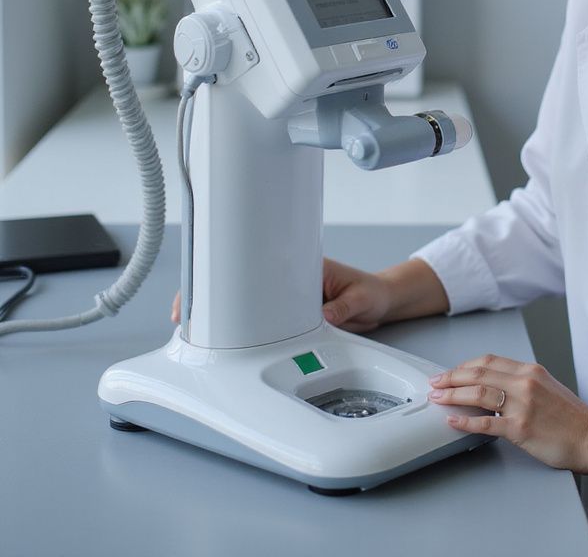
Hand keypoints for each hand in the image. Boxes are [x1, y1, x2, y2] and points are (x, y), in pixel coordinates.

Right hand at [170, 259, 392, 332]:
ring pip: (247, 310)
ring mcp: (286, 301)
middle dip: (212, 301)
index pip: (257, 263)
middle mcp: (288, 281)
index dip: (228, 272)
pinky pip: (262, 327)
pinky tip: (226, 348)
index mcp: (302, 265)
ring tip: (197, 336)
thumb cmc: (371, 292)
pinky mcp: (290, 320)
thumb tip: (324, 316)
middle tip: (183, 317)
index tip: (203, 286)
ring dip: (225, 322)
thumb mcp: (361, 299)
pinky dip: (245, 336)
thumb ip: (344, 308)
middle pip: (242, 287)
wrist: (381, 302)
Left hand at [427, 354, 587, 473]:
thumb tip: (495, 387)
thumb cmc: (572, 417)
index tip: (451, 372)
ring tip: (437, 398)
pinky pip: (485, 423)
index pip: (489, 361)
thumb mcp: (547, 387)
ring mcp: (522, 405)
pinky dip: (465, 420)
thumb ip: (522, 383)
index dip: (465, 366)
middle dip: (452, 377)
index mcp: (530, 371)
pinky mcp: (520, 428)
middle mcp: (524, 383)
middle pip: (478, 373)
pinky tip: (452, 420)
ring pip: (478, 393)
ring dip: (452, 394)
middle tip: (436, 382)